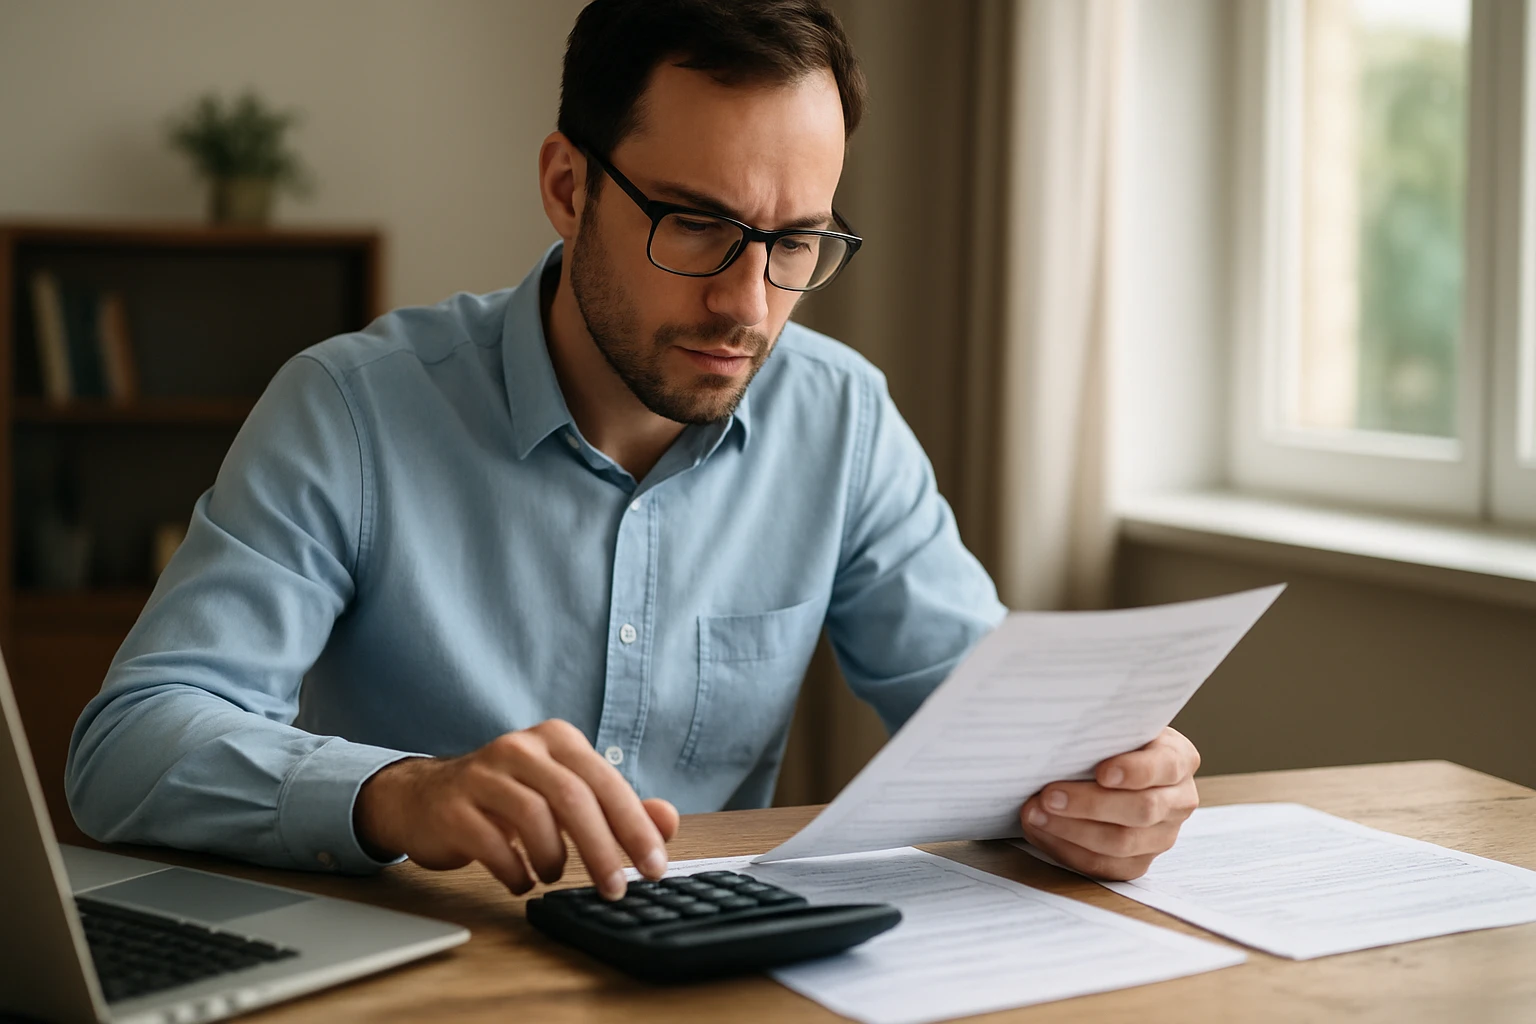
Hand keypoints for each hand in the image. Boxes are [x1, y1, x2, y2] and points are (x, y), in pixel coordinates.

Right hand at [354, 720, 678, 899]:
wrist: (424, 797)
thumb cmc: (508, 797)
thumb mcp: (566, 793)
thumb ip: (619, 807)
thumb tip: (667, 822)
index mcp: (557, 739)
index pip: (606, 781)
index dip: (634, 826)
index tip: (654, 867)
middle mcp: (520, 747)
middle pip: (572, 797)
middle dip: (602, 849)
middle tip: (616, 889)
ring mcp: (482, 774)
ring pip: (533, 816)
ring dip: (553, 858)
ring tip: (554, 876)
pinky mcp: (452, 806)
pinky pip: (491, 842)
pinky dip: (515, 870)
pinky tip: (521, 880)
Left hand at [1018, 727, 1199, 880]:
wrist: (1112, 764)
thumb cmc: (1110, 741)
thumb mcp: (1115, 726)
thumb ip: (1100, 732)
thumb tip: (1058, 740)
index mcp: (1179, 759)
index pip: (1164, 767)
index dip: (1135, 772)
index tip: (1102, 772)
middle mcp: (1178, 801)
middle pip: (1141, 810)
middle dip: (1089, 804)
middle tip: (1049, 796)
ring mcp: (1162, 836)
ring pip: (1121, 844)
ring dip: (1071, 830)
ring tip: (1035, 814)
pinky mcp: (1139, 861)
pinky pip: (1105, 866)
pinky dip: (1068, 850)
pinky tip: (1042, 832)